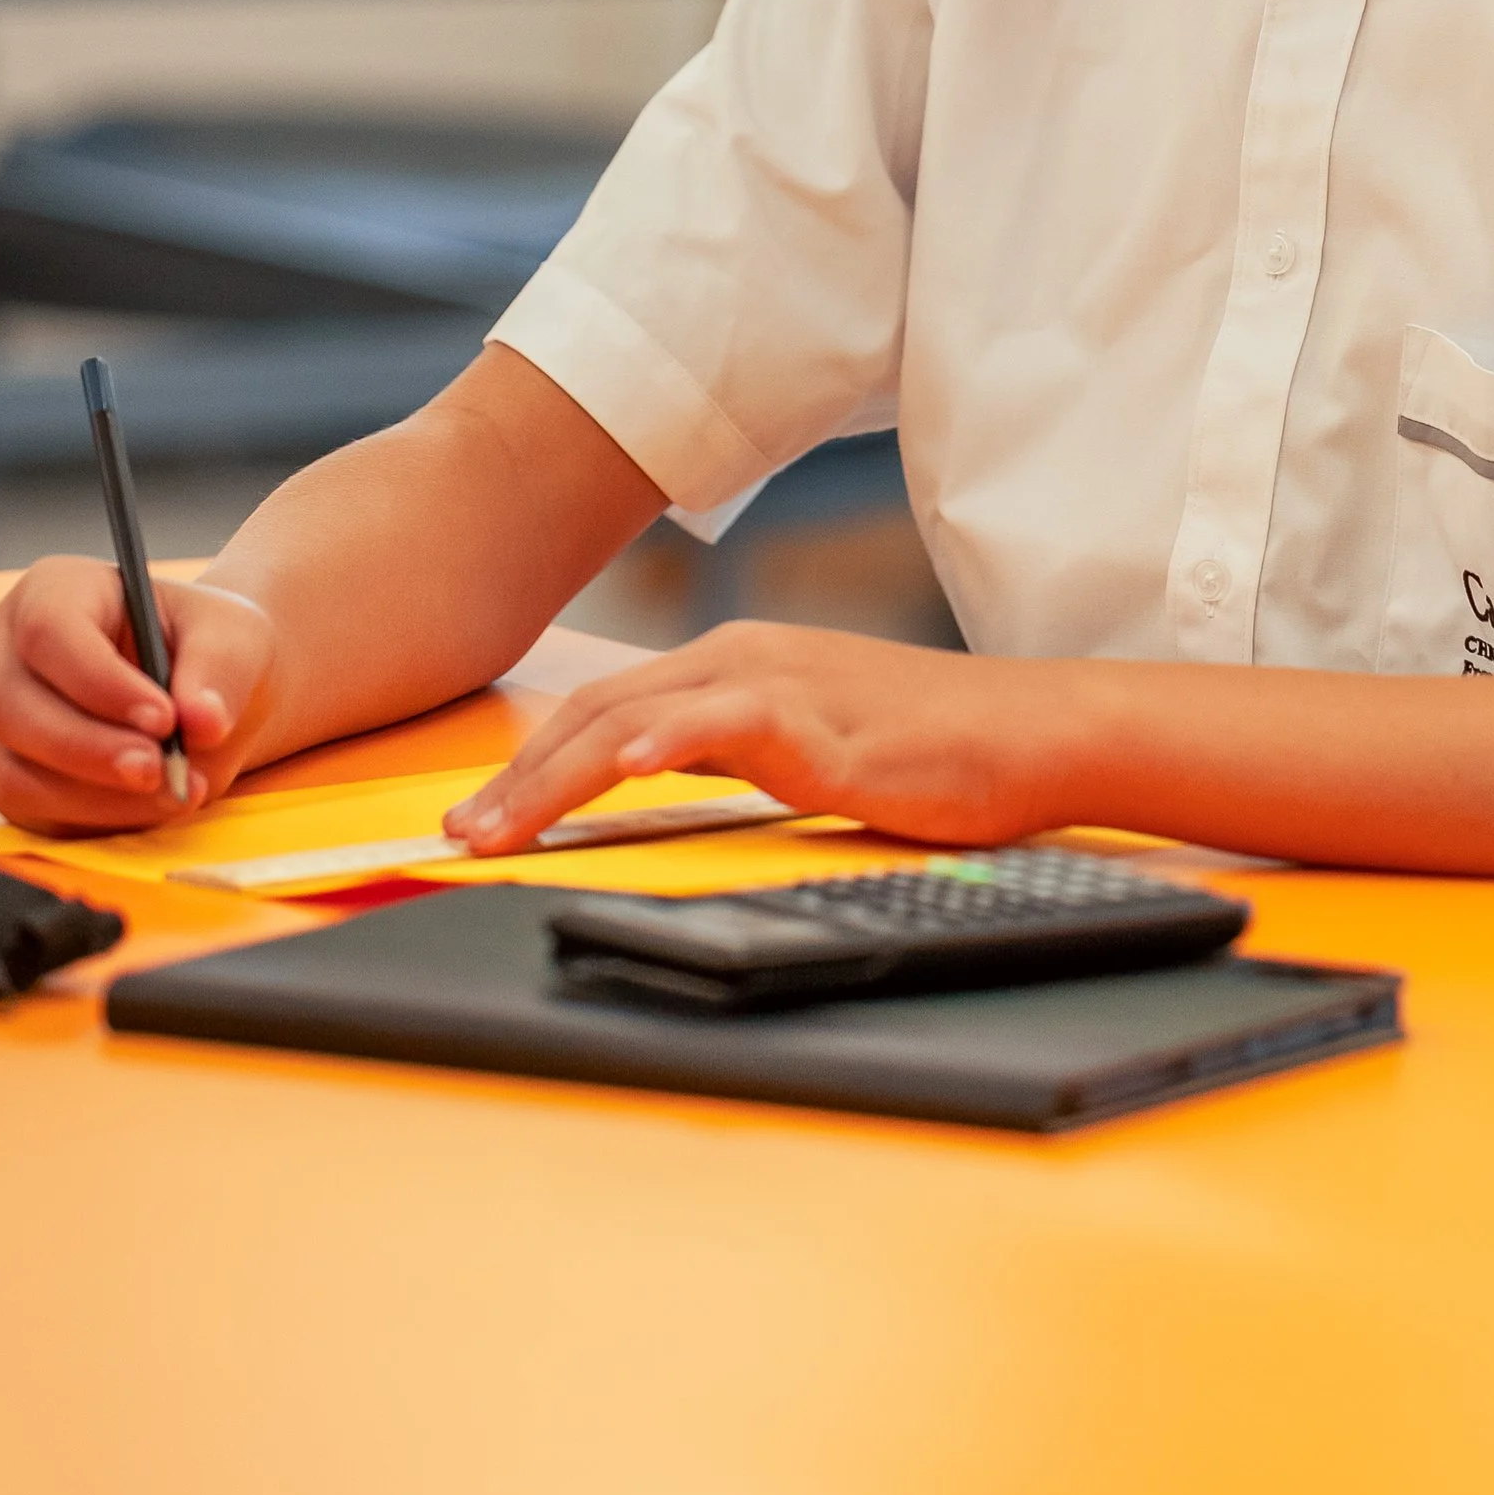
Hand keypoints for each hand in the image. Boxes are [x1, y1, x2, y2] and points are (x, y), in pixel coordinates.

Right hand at [0, 559, 278, 834]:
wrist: (199, 695)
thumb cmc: (207, 649)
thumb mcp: (234, 637)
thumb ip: (220, 672)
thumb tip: (203, 722)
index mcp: (52, 590)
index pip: (48, 631)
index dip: (99, 682)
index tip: (165, 719)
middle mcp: (3, 650)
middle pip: (10, 704)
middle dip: (89, 748)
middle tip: (161, 770)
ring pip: (11, 769)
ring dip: (94, 794)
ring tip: (175, 792)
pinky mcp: (4, 774)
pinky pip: (29, 809)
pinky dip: (94, 817)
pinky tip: (153, 806)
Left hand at [443, 622, 1083, 857]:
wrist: (1036, 731)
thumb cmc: (936, 749)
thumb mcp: (812, 745)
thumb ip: (739, 755)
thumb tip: (666, 786)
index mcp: (739, 662)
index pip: (605, 709)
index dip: (530, 763)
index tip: (478, 817)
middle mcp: (747, 657)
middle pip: (597, 710)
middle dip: (516, 777)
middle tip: (457, 837)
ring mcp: (784, 683)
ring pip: (637, 717)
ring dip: (556, 775)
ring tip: (501, 826)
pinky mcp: (824, 721)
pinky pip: (727, 722)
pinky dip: (666, 739)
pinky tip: (626, 764)